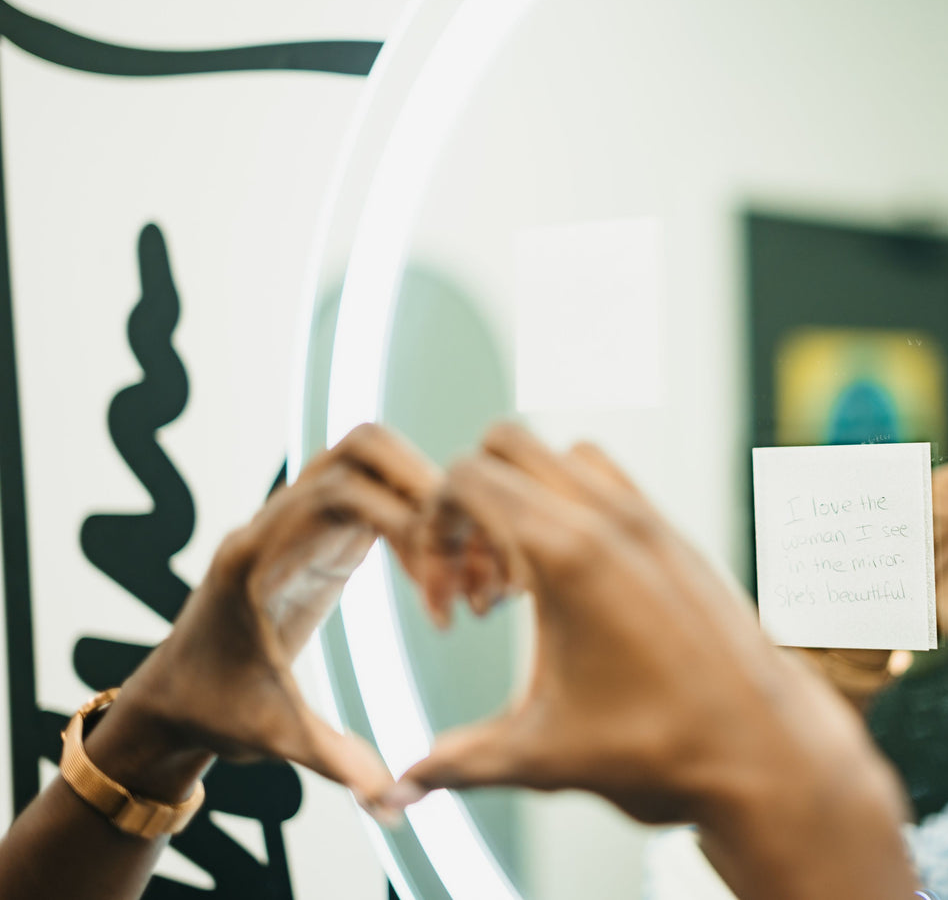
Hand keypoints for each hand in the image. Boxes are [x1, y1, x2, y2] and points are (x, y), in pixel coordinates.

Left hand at [105, 424, 439, 812]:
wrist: (178, 700)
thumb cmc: (216, 710)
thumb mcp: (275, 737)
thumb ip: (333, 760)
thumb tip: (390, 803)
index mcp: (259, 555)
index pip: (338, 493)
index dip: (401, 525)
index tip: (437, 589)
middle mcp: (279, 521)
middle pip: (360, 447)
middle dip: (424, 482)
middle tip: (466, 547)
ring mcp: (303, 521)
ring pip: (372, 458)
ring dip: (426, 490)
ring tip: (464, 557)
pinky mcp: (325, 534)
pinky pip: (380, 491)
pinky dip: (419, 513)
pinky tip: (446, 569)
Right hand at [387, 425, 916, 899]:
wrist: (764, 749)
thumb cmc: (661, 748)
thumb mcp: (543, 755)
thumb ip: (457, 763)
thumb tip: (397, 793)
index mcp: (568, 552)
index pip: (467, 477)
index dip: (433, 531)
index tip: (451, 608)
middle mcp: (611, 518)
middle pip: (509, 444)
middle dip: (473, 501)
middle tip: (479, 585)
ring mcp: (652, 521)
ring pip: (565, 456)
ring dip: (529, 497)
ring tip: (525, 584)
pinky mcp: (678, 538)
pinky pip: (612, 485)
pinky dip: (577, 509)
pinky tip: (577, 591)